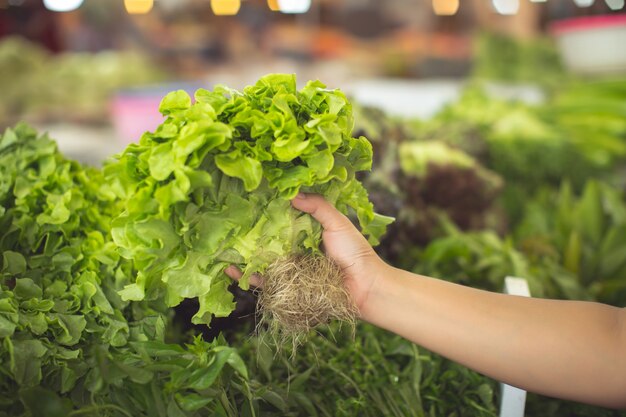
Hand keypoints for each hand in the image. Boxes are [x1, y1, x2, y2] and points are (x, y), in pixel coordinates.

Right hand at [226, 193, 387, 313]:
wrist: (366, 287)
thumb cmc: (355, 253)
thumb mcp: (337, 222)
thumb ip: (318, 206)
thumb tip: (292, 193)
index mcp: (306, 233)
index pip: (281, 221)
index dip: (265, 214)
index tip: (247, 204)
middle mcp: (295, 251)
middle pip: (266, 241)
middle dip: (247, 235)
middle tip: (227, 225)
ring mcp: (290, 270)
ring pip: (261, 261)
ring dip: (241, 256)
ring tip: (221, 249)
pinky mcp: (288, 289)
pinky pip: (265, 283)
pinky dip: (248, 278)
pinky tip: (232, 271)